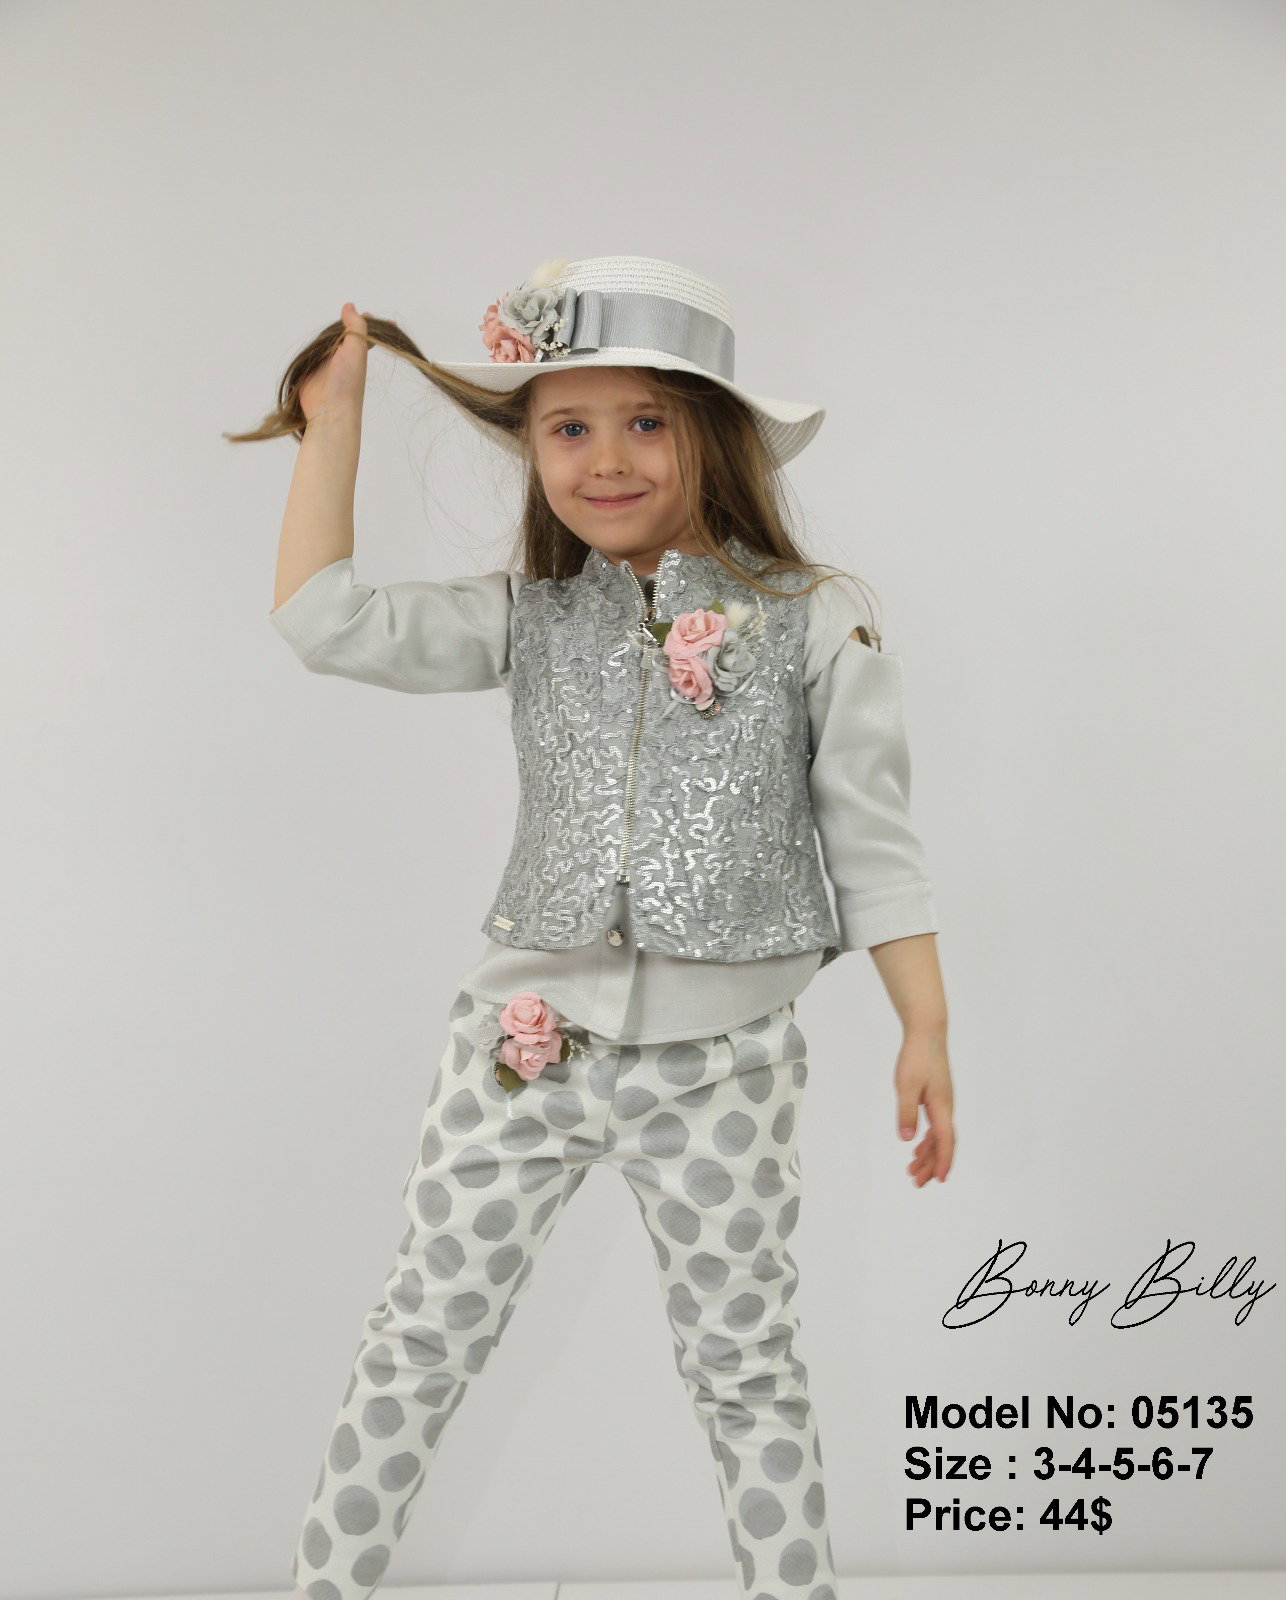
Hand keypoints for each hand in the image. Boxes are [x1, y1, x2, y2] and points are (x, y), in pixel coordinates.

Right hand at [297, 303, 370, 425]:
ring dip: (327, 336)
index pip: (365, 334)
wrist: (329, 411)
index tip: (378, 317)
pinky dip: (312, 349)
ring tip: (334, 323)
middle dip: (346, 325)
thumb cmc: (347, 382)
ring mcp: (327, 365)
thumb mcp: (356, 349)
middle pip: (342, 336)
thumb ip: (355, 326)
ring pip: (326, 344)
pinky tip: (314, 345)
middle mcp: (343, 358)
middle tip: (347, 311)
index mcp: (357, 353)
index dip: (369, 324)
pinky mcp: (311, 372)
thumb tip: (350, 306)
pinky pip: (311, 356)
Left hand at [895, 1029, 954, 1185]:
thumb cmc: (916, 1057)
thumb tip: (907, 1140)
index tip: (939, 1180)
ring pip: (939, 1136)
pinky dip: (927, 1140)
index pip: (946, 1140)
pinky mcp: (936, 1097)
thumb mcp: (906, 1086)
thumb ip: (907, 1112)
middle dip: (931, 1164)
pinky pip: (935, 1126)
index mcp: (942, 1106)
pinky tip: (917, 1147)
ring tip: (912, 1170)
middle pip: (943, 1143)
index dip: (944, 1161)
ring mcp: (942, 1103)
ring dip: (928, 1155)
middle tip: (916, 1182)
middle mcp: (946, 1107)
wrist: (926, 1033)